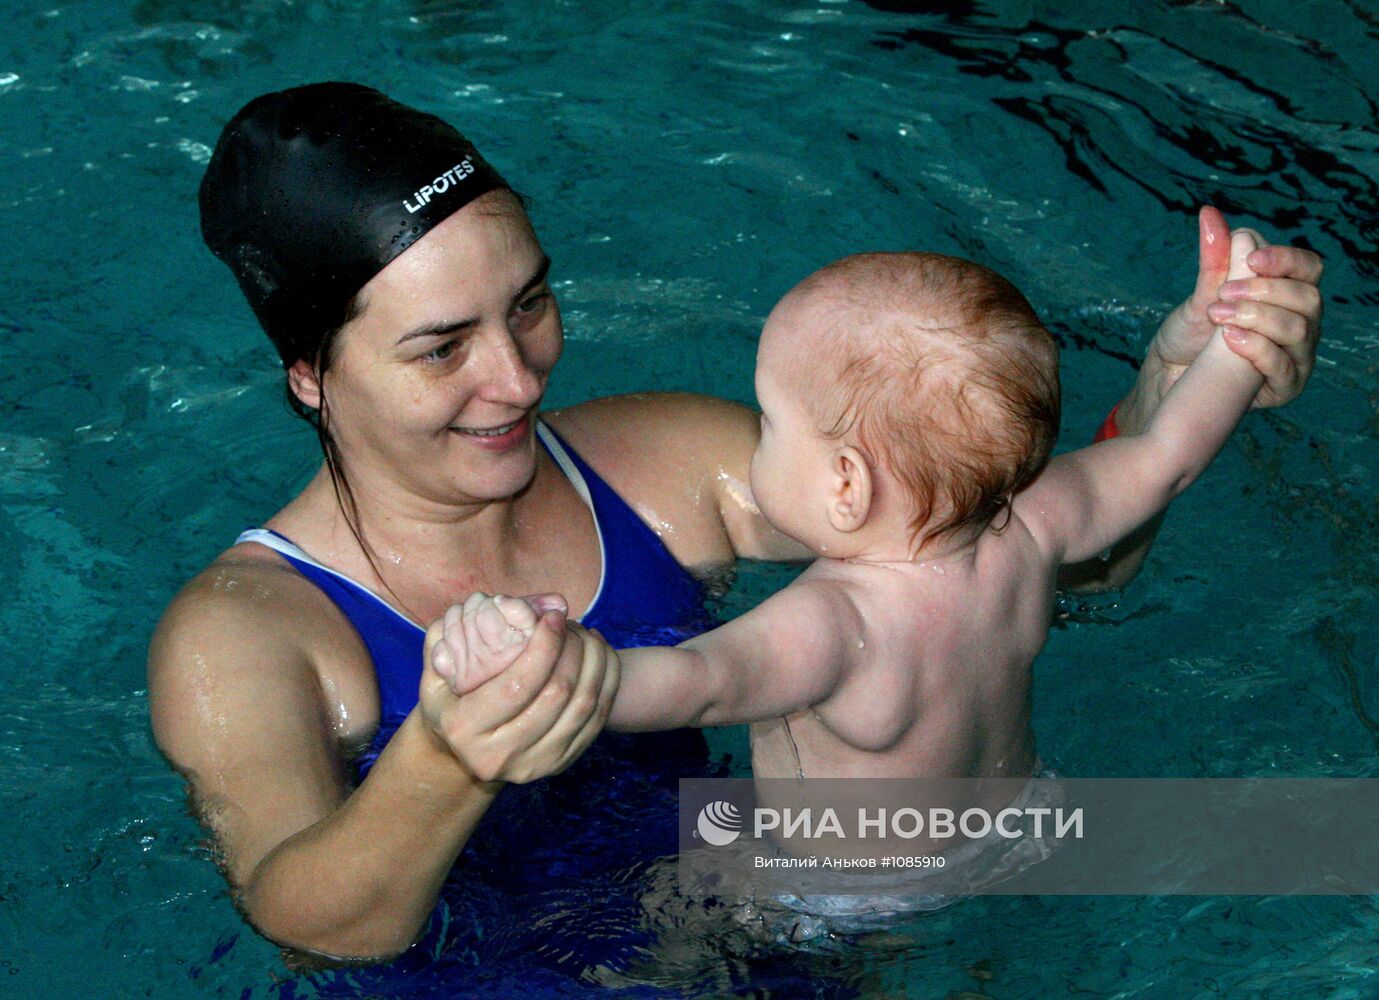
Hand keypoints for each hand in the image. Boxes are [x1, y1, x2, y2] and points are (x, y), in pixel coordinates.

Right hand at [418, 606, 618, 783]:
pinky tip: (599, 654)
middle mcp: (499, 756)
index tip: (553, 617)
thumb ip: (446, 641)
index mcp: (465, 729)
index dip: (544, 646)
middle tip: (571, 623)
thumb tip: (476, 609)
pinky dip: (607, 680)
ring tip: (585, 635)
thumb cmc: (452, 700)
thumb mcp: (437, 673)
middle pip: (556, 694)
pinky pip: (598, 718)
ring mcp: (534, 765)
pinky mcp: (561, 764)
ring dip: (593, 661)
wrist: (465, 750)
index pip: (517, 684)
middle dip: (572, 649)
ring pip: (583, 706)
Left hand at [1147, 205, 1321, 408]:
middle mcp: (1301, 322)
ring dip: (1257, 318)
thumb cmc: (1192, 331)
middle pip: (1309, 298)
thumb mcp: (1203, 290)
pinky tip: (1230, 339)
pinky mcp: (1284, 386)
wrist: (1170, 373)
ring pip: (1299, 330)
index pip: (1309, 268)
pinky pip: (1285, 367)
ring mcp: (1296, 355)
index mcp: (1288, 292)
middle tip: (1222, 294)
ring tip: (1217, 315)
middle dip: (1265, 291)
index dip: (1286, 260)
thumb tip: (1208, 213)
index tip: (1251, 259)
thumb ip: (1216, 257)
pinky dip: (1258, 349)